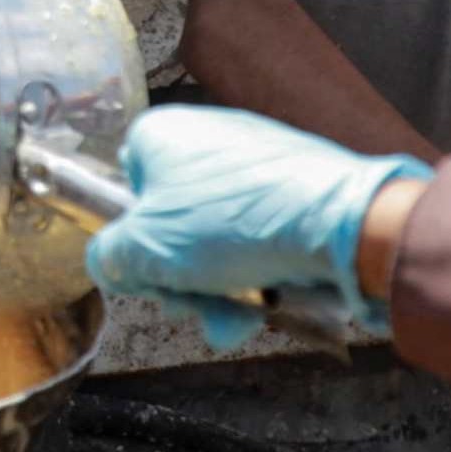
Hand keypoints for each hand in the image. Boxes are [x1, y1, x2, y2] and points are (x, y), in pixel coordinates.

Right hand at [78, 106, 422, 346]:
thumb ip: (108, 256)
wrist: (342, 224)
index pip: (124, 184)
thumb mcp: (142, 250)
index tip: (145, 266)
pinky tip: (269, 303)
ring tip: (237, 316)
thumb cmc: (232, 225)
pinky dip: (259, 272)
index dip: (130, 232)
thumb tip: (110, 262)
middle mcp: (208, 137)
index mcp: (161, 135)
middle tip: (191, 300)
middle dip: (179, 275)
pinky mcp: (298, 184)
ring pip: (218, 238)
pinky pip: (261, 236)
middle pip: (172, 220)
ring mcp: (258, 160)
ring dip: (219, 288)